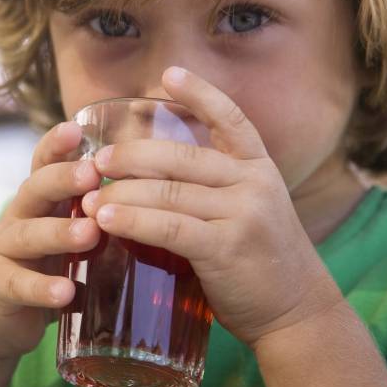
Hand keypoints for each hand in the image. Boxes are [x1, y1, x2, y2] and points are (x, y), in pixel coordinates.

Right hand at [0, 121, 102, 360]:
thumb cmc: (49, 269)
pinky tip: (65, 293)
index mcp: (39, 202)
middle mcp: (17, 218)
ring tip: (90, 234)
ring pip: (26, 236)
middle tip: (92, 176)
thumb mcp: (69, 237)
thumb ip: (97, 216)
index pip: (43, 164)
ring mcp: (2, 252)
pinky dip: (41, 288)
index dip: (56, 145)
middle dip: (62, 180)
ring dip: (58, 233)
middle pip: (34, 190)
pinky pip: (18, 285)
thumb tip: (161, 193)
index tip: (76, 128)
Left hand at [81, 67, 343, 347]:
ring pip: (168, 191)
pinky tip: (106, 220)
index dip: (200, 93)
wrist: (297, 313)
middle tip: (96, 161)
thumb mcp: (247, 210)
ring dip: (121, 192)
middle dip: (130, 156)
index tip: (169, 73)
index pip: (231, 118)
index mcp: (258, 167)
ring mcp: (244, 213)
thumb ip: (210, 188)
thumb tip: (143, 173)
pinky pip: (169, 227)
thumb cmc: (257, 261)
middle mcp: (254, 182)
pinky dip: (132, 221)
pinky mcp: (227, 247)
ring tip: (89, 197)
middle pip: (180, 156)